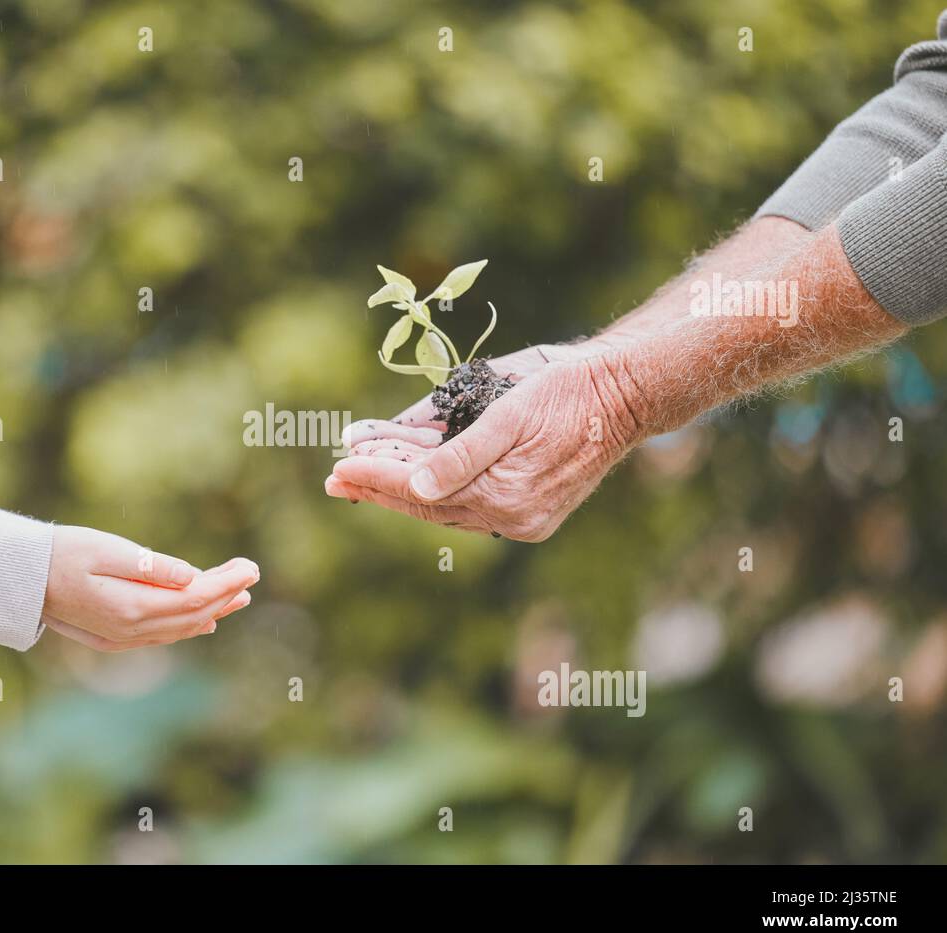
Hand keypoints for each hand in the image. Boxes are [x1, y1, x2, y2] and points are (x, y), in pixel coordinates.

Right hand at [42, 526, 259, 650]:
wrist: (20, 579)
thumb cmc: (60, 554)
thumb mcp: (106, 549)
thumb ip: (151, 566)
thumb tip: (192, 576)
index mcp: (130, 607)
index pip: (194, 598)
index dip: (226, 584)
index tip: (250, 567)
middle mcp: (129, 630)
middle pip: (193, 616)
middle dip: (225, 595)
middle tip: (251, 574)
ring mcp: (121, 638)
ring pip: (180, 629)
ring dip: (212, 611)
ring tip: (239, 595)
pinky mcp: (114, 638)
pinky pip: (162, 635)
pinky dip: (188, 625)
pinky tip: (205, 619)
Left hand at [325, 355, 645, 540]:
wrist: (625, 394)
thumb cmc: (568, 390)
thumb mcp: (509, 412)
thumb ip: (461, 454)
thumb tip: (418, 487)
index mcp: (507, 495)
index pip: (423, 491)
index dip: (377, 476)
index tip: (339, 464)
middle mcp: (511, 515)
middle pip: (428, 503)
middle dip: (378, 486)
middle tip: (334, 478)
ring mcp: (520, 515)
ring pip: (444, 503)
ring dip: (400, 485)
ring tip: (357, 473)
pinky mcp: (526, 508)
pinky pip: (465, 499)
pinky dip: (432, 484)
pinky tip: (404, 472)